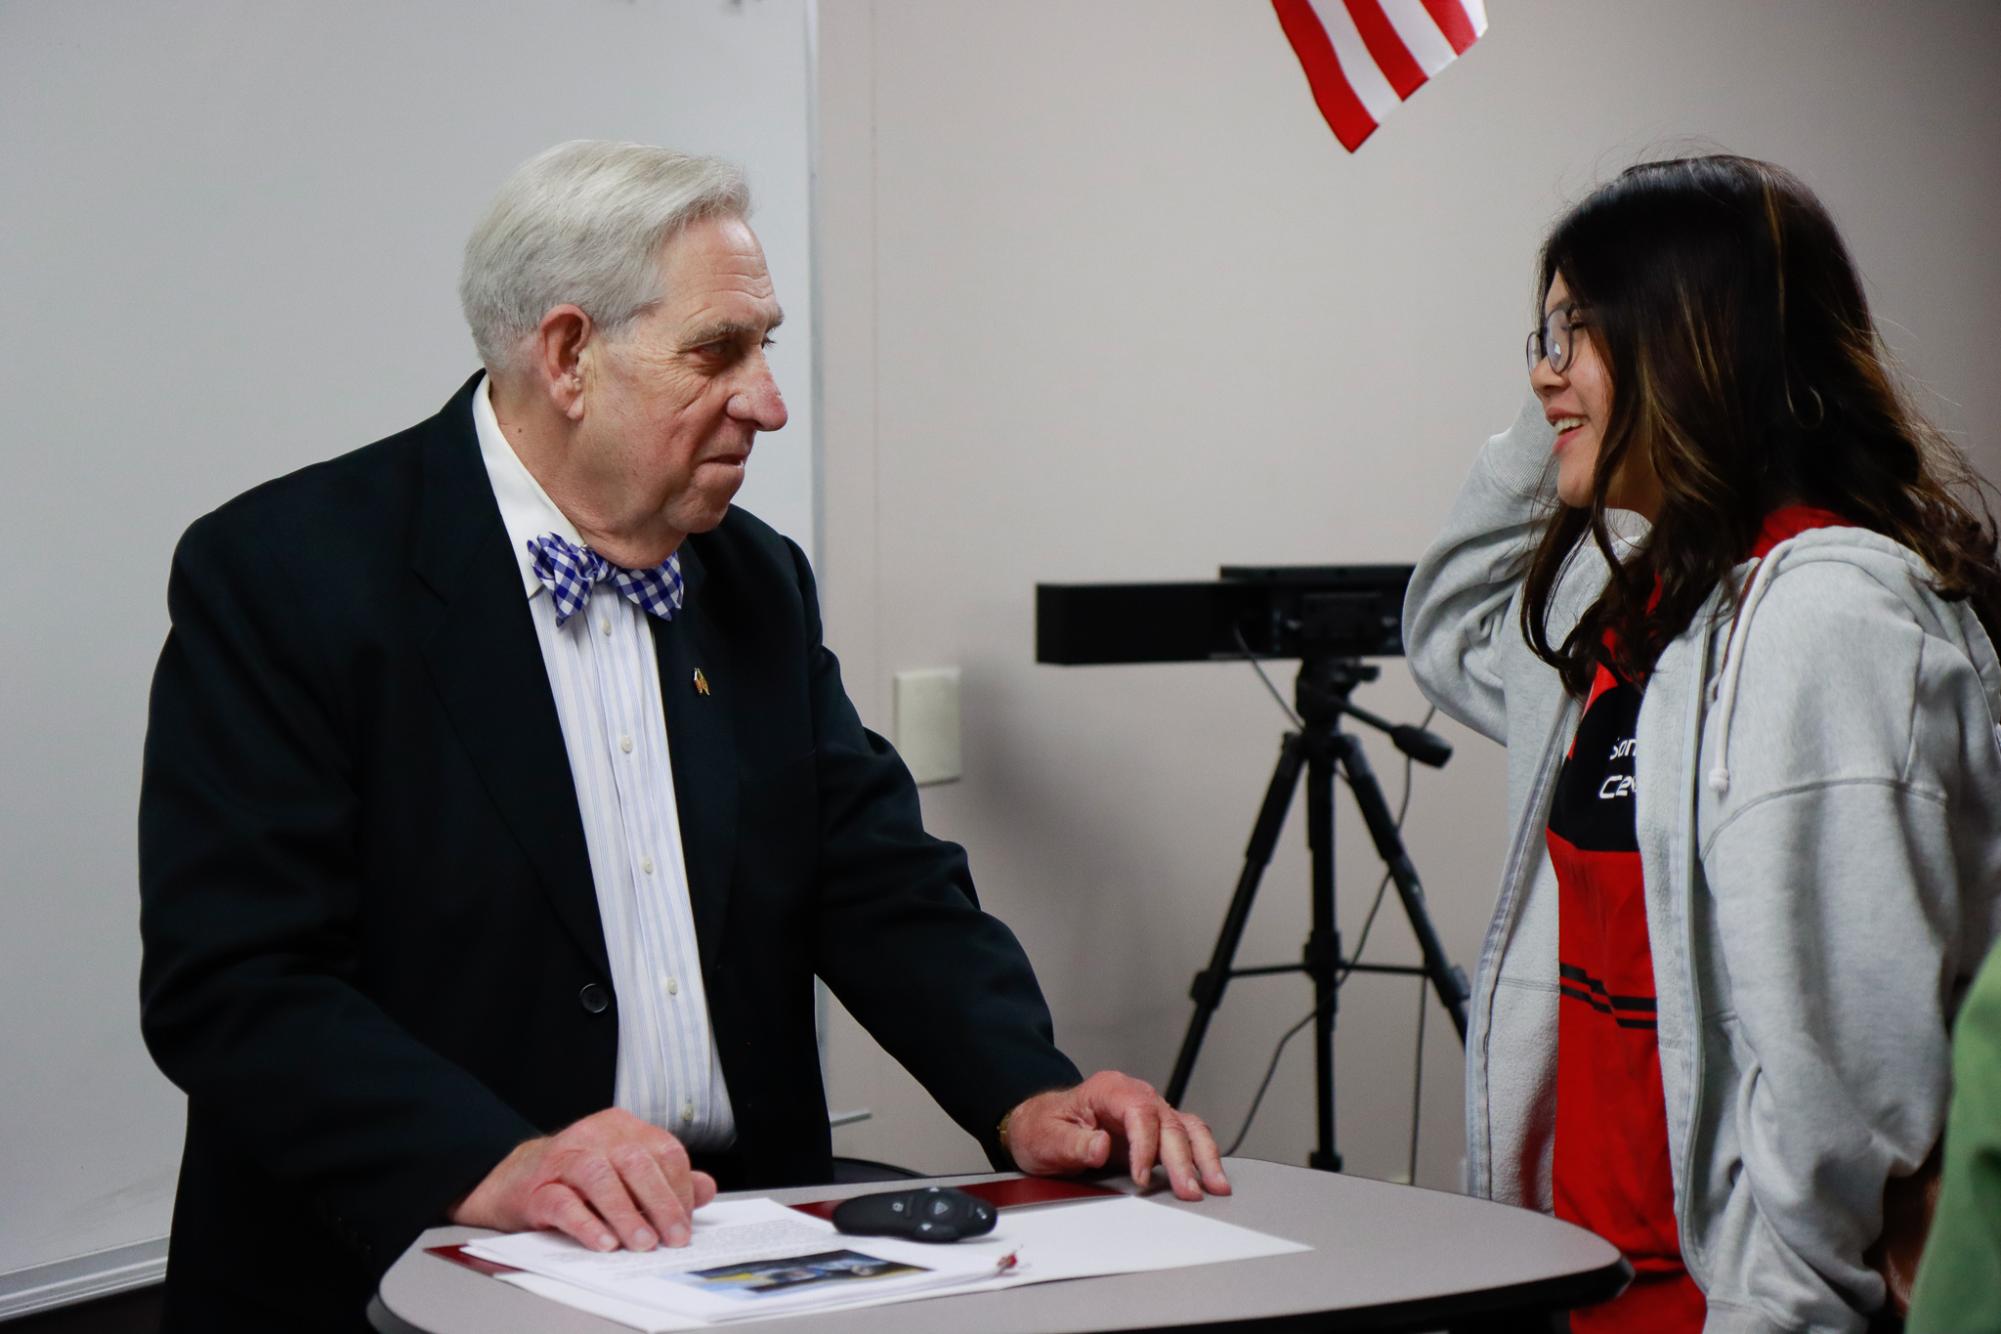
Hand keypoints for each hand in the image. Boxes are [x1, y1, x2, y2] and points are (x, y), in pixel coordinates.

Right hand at [450, 1108, 717, 1251]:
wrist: (513, 1180)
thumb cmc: (577, 1179)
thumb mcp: (625, 1174)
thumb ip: (665, 1180)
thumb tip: (706, 1189)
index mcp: (622, 1127)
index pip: (664, 1151)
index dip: (679, 1189)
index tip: (686, 1224)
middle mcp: (594, 1134)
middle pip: (636, 1161)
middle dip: (660, 1203)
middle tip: (672, 1238)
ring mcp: (563, 1157)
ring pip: (600, 1176)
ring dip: (625, 1213)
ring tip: (641, 1243)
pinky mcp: (537, 1186)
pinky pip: (563, 1202)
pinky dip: (586, 1223)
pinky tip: (603, 1242)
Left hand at [1003, 1070, 1230, 1200]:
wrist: (1042, 1126)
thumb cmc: (1044, 1128)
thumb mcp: (1047, 1138)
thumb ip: (1073, 1143)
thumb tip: (1100, 1146)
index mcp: (1109, 1090)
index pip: (1139, 1112)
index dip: (1145, 1145)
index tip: (1141, 1177)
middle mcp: (1134, 1096)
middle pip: (1168, 1122)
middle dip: (1182, 1159)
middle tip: (1189, 1191)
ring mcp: (1149, 1112)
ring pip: (1187, 1128)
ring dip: (1204, 1157)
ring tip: (1216, 1186)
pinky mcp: (1156, 1131)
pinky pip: (1187, 1137)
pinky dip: (1202, 1156)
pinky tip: (1210, 1176)